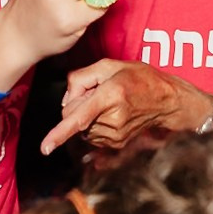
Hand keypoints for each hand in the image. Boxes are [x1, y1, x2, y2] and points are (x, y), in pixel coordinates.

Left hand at [43, 58, 212, 154]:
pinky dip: (95, 123)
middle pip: (74, 117)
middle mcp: (112, 119)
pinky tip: (112, 113)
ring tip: (110, 102)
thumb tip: (66, 100)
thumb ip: (81, 77)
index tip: (45, 148)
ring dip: (87, 115)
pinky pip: (91, 133)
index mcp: (110, 96)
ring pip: (81, 127)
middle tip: (99, 92)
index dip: (59, 133)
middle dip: (78, 104)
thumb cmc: (140, 79)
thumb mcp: (110, 65)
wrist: (167, 101)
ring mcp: (115, 135)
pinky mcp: (115, 143)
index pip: (78, 118)